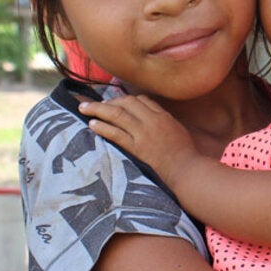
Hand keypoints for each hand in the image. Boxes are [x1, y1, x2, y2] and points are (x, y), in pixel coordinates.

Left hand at [79, 95, 199, 181]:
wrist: (187, 171)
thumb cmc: (186, 154)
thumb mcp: (177, 131)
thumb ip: (164, 122)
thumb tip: (150, 119)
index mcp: (163, 115)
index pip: (141, 100)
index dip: (125, 99)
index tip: (114, 103)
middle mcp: (152, 120)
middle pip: (127, 102)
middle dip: (109, 101)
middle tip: (96, 105)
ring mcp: (143, 133)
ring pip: (117, 114)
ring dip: (97, 109)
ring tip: (83, 108)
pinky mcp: (136, 148)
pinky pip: (116, 133)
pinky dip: (103, 127)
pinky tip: (92, 124)